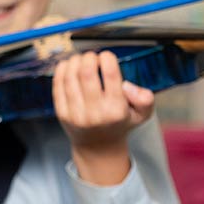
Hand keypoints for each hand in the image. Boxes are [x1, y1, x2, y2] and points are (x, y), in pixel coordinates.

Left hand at [52, 51, 155, 185]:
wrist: (98, 147)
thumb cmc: (119, 124)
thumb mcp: (141, 114)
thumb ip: (145, 98)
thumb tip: (127, 85)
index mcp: (116, 110)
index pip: (110, 75)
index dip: (107, 58)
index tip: (107, 56)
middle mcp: (95, 113)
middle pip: (87, 73)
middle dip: (89, 57)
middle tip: (92, 57)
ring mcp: (76, 114)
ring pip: (70, 76)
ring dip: (75, 61)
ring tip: (81, 59)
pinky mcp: (62, 113)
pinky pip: (58, 85)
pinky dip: (62, 70)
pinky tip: (68, 66)